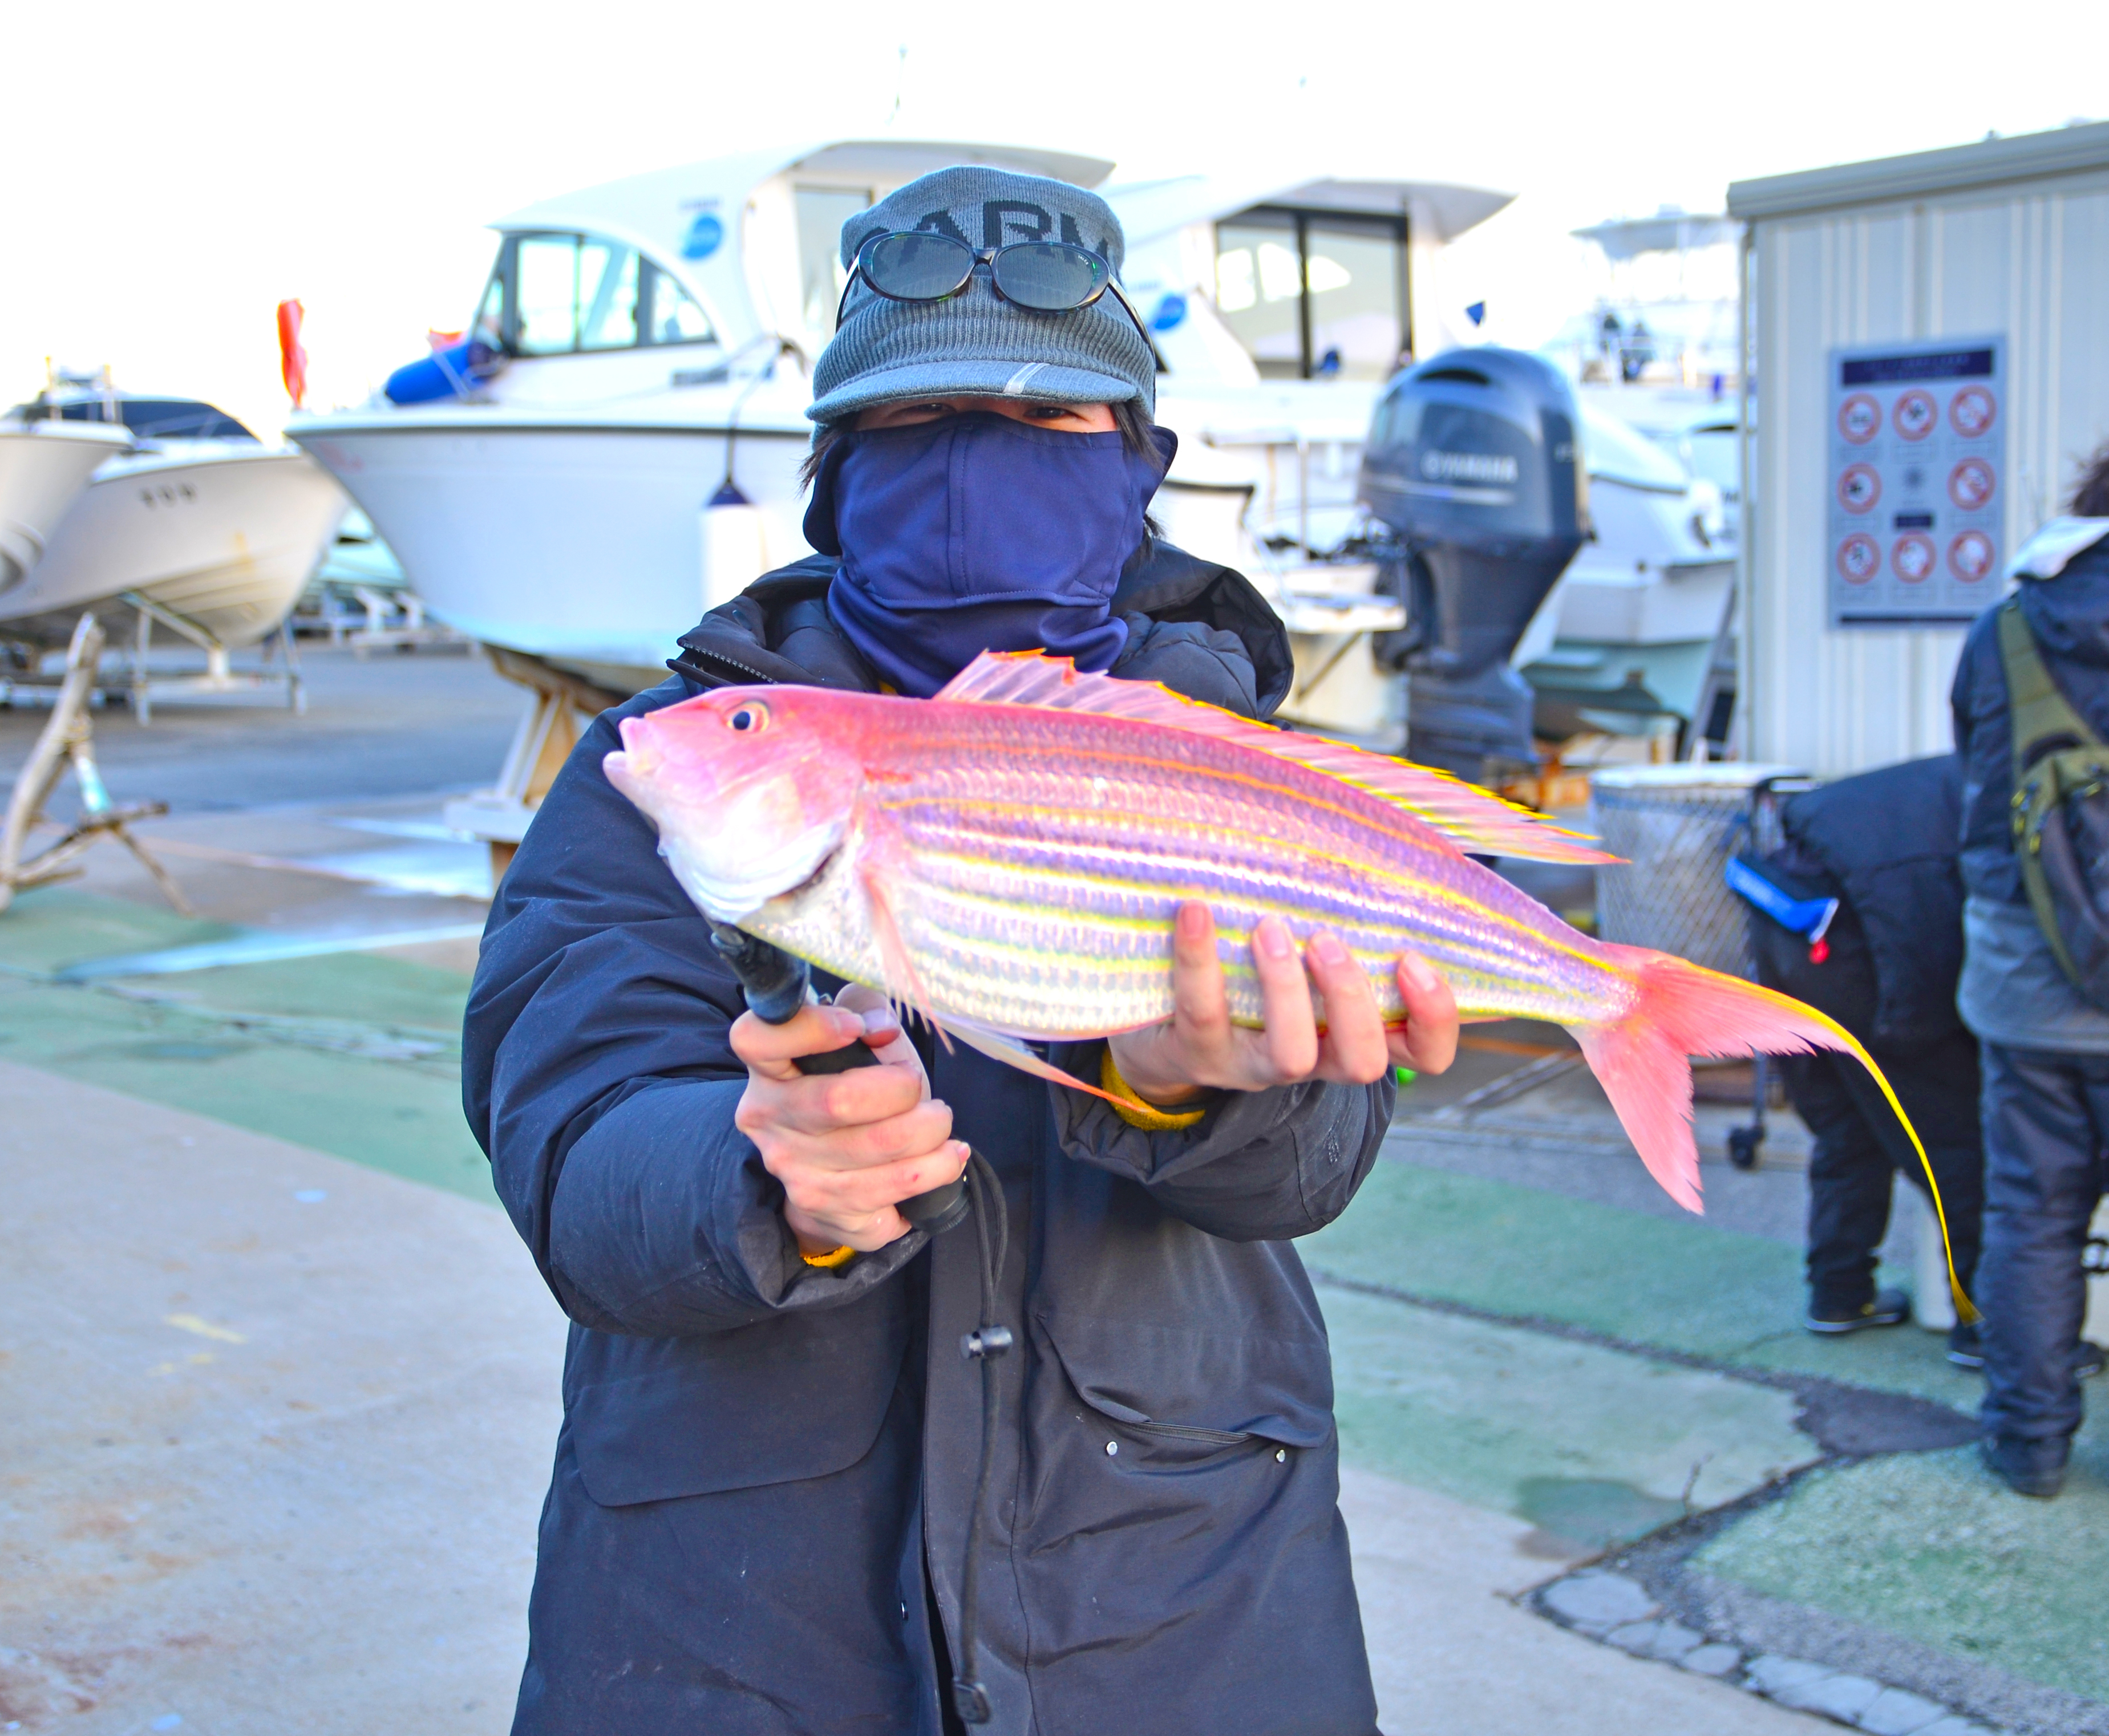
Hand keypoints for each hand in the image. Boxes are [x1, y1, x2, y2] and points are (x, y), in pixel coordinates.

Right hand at [732, 985, 967, 1254]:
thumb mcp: (857, 1041)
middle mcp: (770, 1121)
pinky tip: (947, 1157)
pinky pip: (895, 1190)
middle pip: (838, 1101)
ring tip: (940, 1122)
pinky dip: (936, 1170)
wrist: (831, 1178)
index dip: (807, 1030)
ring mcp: (794, 1171)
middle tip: (918, 1087)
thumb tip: (881, 1030)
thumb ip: (868, 1012)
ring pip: (879, 1149)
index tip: (854, 1028)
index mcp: (768, 1070)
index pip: (756, 1040)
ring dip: (929, 1132)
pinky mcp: (826, 1210)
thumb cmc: (851, 1092)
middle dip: (901, 1089)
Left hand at [1106, 903, 1458, 1103]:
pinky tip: (1195, 911)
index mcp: (1352, 1034)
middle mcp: (1314, 1059)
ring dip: (1286, 988)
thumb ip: (1342, 918)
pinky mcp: (1199, 1053)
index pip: (1426, 1052)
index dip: (1434, 1016)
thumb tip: (1374, 838)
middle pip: (1363, 1062)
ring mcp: (1255, 1066)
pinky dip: (1199, 959)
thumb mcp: (1304, 954)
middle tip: (1326, 940)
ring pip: (1292, 1056)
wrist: (1164, 1027)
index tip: (1413, 958)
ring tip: (1269, 929)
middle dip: (1352, 999)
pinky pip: (1205, 1013)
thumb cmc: (1251, 972)